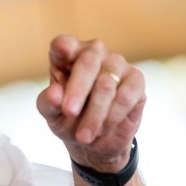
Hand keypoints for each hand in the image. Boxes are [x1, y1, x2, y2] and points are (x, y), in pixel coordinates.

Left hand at [36, 35, 145, 171]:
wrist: (93, 140)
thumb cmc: (68, 118)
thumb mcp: (51, 113)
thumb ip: (49, 102)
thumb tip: (54, 95)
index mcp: (67, 56)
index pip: (64, 44)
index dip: (63, 46)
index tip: (62, 50)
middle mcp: (93, 53)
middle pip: (87, 62)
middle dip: (77, 90)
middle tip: (69, 112)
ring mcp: (116, 63)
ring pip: (106, 84)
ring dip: (94, 114)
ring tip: (84, 136)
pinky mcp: (136, 79)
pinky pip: (125, 96)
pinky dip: (112, 116)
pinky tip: (102, 129)